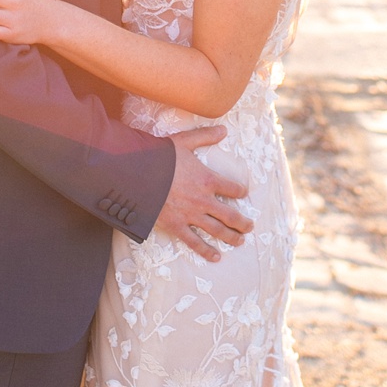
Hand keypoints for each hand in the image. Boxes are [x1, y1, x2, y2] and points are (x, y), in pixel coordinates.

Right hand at [154, 126, 252, 262]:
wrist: (137, 174)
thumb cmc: (160, 156)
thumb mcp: (184, 141)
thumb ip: (205, 136)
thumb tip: (224, 129)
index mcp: (207, 179)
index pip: (232, 188)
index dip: (240, 191)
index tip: (244, 193)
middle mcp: (203, 200)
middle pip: (230, 215)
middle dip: (242, 222)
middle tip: (250, 227)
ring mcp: (191, 215)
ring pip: (216, 230)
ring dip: (231, 237)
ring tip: (240, 241)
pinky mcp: (176, 225)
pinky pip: (194, 242)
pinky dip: (206, 251)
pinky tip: (216, 257)